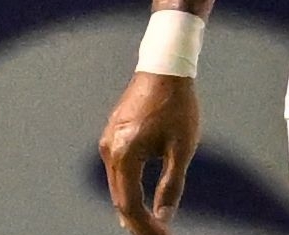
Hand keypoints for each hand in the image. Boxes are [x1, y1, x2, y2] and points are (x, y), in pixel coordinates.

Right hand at [99, 72, 199, 233]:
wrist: (165, 68)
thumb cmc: (177, 105)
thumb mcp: (181, 147)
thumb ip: (171, 184)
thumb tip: (164, 216)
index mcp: (124, 154)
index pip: (130, 204)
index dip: (144, 225)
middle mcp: (109, 150)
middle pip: (119, 198)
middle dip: (136, 221)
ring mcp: (107, 142)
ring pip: (116, 185)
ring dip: (130, 207)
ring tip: (147, 227)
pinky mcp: (112, 136)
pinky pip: (117, 170)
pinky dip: (127, 188)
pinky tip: (137, 200)